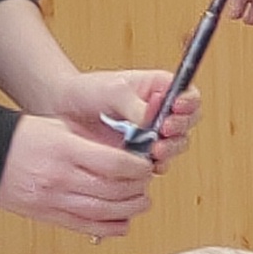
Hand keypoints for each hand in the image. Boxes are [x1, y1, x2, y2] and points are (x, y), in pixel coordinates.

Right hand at [0, 115, 159, 238]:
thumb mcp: (61, 127)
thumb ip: (93, 141)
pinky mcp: (47, 216)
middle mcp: (60, 178)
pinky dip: (107, 229)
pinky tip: (122, 224)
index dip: (137, 167)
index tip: (145, 165)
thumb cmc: (22, 138)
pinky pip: (83, 227)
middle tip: (146, 183)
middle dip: (137, 188)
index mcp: (65, 151)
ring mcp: (53, 200)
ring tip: (141, 202)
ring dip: (128, 210)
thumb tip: (127, 151)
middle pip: (111, 190)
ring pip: (101, 212)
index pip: (113, 163)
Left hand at [56, 68, 202, 168]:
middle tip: (165, 130)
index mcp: (161, 88)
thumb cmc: (88, 91)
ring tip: (156, 150)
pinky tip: (147, 165)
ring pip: (176, 144)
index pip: (188, 95)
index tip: (176, 108)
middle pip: (188, 122)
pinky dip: (155, 165)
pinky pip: (158, 162)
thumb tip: (151, 119)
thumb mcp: (113, 90)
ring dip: (171, 148)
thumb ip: (135, 104)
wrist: (64, 110)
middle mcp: (162, 111)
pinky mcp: (141, 153)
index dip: (188, 103)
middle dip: (180, 128)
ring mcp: (153, 133)